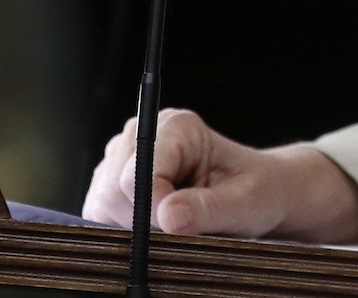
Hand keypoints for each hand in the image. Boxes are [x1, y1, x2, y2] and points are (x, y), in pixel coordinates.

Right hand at [81, 109, 357, 243]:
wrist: (258, 194)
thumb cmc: (257, 191)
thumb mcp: (245, 202)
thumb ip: (207, 209)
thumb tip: (168, 217)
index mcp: (177, 127)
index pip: (138, 172)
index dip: (152, 207)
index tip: (175, 226)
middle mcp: (144, 136)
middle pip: (113, 189)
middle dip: (142, 219)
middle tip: (180, 226)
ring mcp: (122, 160)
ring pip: (102, 204)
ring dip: (133, 226)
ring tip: (175, 221)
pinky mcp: (111, 186)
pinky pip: (99, 216)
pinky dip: (123, 230)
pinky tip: (154, 225)